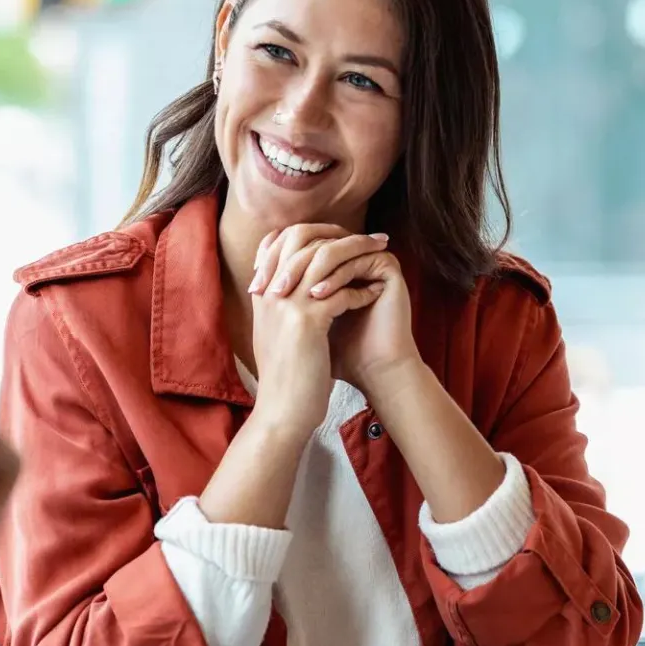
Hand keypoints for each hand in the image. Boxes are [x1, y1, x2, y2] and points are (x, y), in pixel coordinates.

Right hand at [244, 224, 387, 437]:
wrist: (282, 413)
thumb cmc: (286, 378)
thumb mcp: (276, 334)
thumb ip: (283, 306)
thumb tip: (306, 286)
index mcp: (262, 294)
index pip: (280, 241)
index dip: (314, 232)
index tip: (342, 236)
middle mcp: (269, 293)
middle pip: (302, 239)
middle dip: (341, 234)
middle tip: (371, 237)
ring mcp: (285, 305)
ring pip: (324, 259)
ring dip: (358, 254)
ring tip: (382, 254)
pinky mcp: (306, 323)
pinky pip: (340, 292)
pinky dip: (360, 290)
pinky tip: (374, 294)